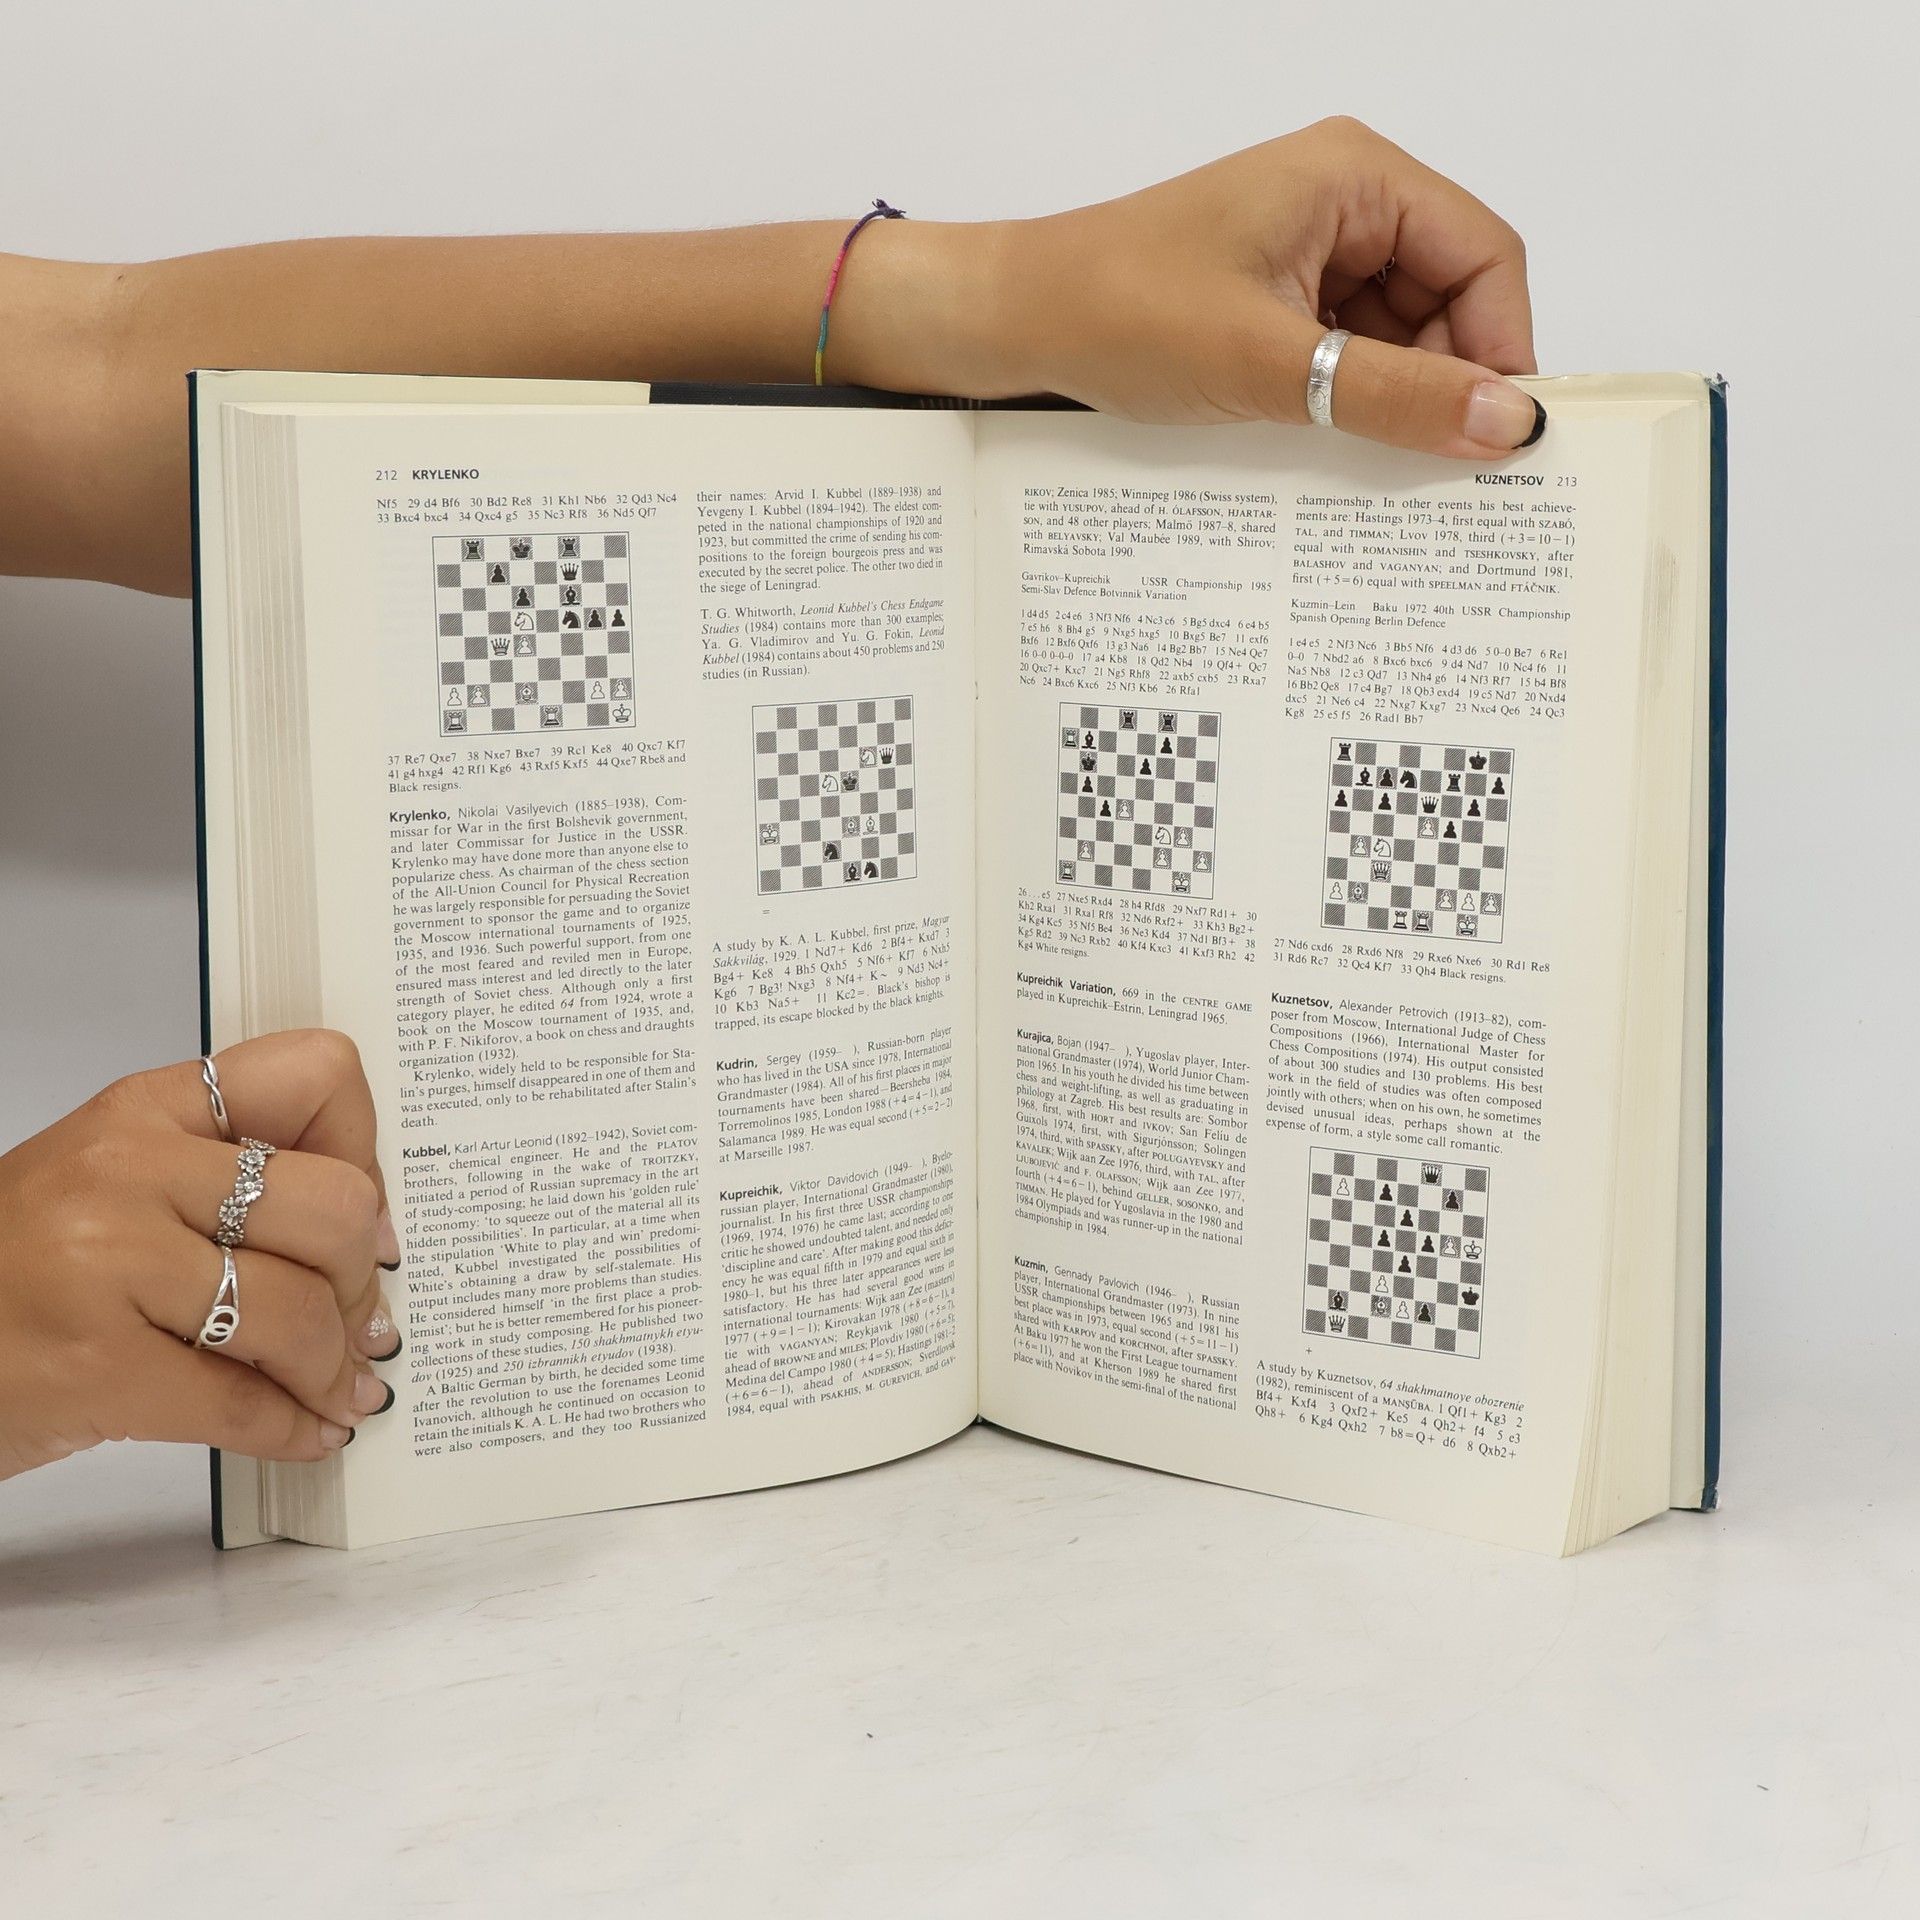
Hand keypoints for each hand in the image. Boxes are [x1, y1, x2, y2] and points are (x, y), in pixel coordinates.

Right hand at [0, 1030, 402, 1480]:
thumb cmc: (10, 1273)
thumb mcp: (111, 1186)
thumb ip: (221, 1182)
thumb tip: (367, 1230)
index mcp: (143, 1109)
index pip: (316, 1075)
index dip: (366, 1151)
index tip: (367, 1214)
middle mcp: (127, 1171)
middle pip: (335, 1206)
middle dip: (361, 1282)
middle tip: (358, 1320)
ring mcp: (105, 1266)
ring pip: (300, 1311)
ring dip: (334, 1369)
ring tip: (335, 1386)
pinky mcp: (93, 1367)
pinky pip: (243, 1402)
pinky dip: (291, 1428)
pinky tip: (305, 1430)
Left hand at [849, 117, 1541, 458]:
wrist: (1015, 323)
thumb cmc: (1121, 313)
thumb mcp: (1270, 364)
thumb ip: (1392, 396)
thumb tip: (1505, 425)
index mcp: (1355, 176)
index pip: (1485, 255)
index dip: (1502, 347)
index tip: (1496, 436)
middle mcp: (1345, 199)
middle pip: (1452, 295)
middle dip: (1447, 378)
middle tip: (1435, 466)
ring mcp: (1311, 249)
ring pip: (1403, 332)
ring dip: (1396, 395)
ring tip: (1368, 455)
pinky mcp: (1279, 296)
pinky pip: (1351, 349)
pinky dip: (1353, 397)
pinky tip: (1333, 440)